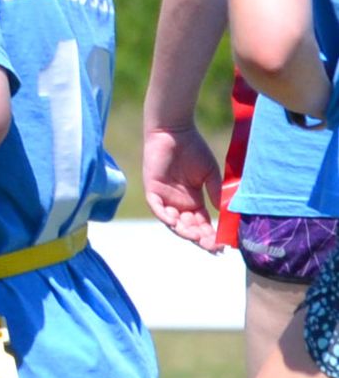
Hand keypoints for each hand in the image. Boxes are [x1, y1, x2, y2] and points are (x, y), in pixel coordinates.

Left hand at [140, 120, 226, 249]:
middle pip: (189, 228)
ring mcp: (164, 198)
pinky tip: (174, 222)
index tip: (223, 246)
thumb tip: (225, 214)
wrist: (175, 131)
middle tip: (211, 246)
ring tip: (196, 237)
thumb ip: (216, 193)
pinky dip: (164, 216)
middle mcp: (179, 204)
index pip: (202, 225)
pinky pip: (157, 208)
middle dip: (200, 238)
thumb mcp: (210, 175)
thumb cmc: (193, 150)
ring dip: (184, 230)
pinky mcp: (152, 190)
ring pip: (173, 222)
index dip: (211, 236)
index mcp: (193, 202)